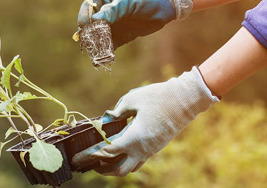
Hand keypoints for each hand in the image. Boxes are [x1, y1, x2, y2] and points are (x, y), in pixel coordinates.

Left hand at [72, 66, 218, 175]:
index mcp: (134, 138)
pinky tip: (119, 154)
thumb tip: (107, 119)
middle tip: (89, 164)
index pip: (107, 152)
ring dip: (115, 168)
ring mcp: (151, 150)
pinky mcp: (157, 147)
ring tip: (102, 162)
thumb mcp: (133, 99)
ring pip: (130, 168)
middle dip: (102, 169)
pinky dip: (126, 161)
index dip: (91, 155)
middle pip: (119, 169)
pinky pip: (139, 161)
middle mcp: (142, 149)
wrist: (187, 99)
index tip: (80, 156)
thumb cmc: (159, 97)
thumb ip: (117, 111)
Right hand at [77, 0, 192, 47]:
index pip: (89, 6)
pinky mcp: (125, 34)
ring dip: (98, 44)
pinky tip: (106, 56)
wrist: (170, 1)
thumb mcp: (129, 0)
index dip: (85, 16)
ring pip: (102, 35)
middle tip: (89, 43)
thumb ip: (112, 11)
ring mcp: (117, 23)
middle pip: (93, 23)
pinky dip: (108, 50)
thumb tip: (94, 21)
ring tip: (96, 53)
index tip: (84, 26)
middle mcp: (109, 10)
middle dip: (90, 33)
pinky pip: (113, 43)